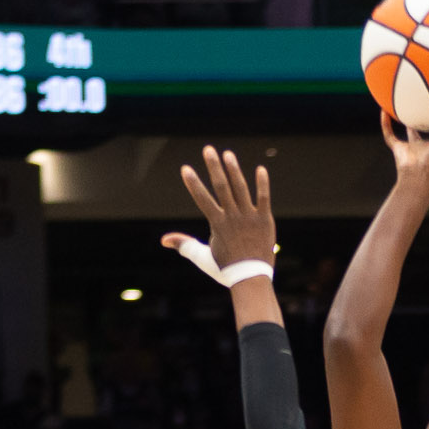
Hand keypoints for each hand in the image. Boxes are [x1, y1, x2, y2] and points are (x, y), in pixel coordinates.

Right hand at [163, 145, 274, 271]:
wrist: (251, 279)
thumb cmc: (225, 269)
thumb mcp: (202, 257)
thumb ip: (184, 244)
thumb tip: (164, 240)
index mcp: (217, 224)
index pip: (202, 199)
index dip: (193, 183)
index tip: (185, 168)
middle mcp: (233, 217)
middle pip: (222, 187)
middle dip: (214, 167)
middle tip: (208, 149)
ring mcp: (249, 217)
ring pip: (241, 189)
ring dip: (234, 170)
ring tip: (228, 154)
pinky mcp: (264, 220)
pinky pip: (264, 198)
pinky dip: (262, 184)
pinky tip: (260, 169)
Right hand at [379, 109, 428, 192]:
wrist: (417, 178)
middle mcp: (426, 146)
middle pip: (427, 128)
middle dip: (428, 117)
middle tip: (427, 99)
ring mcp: (411, 148)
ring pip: (409, 130)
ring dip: (406, 119)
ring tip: (405, 103)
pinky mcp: (398, 149)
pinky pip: (389, 134)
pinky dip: (385, 124)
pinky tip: (383, 111)